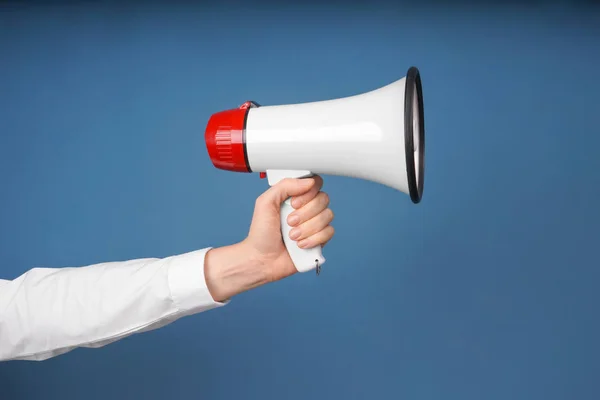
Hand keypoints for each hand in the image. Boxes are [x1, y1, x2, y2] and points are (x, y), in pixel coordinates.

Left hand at [204, 176, 334, 301]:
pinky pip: (329, 232)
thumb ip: (285, 186)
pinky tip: (300, 245)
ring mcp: (315, 224)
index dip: (308, 193)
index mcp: (295, 196)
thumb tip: (309, 182)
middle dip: (305, 213)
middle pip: (324, 199)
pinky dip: (313, 239)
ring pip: (327, 216)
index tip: (294, 203)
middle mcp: (307, 208)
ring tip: (292, 236)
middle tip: (289, 222)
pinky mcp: (320, 239)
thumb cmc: (261, 233)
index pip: (315, 183)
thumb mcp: (265, 202)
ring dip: (307, 228)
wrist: (262, 259)